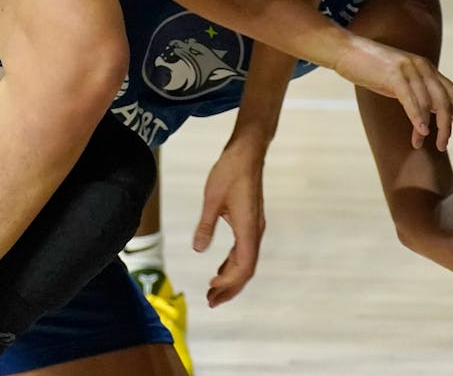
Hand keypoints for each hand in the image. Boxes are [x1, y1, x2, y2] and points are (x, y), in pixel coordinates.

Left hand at [193, 138, 265, 307]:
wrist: (247, 151)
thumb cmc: (230, 171)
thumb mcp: (212, 198)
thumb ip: (205, 225)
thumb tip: (197, 249)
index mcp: (248, 227)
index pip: (244, 265)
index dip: (230, 281)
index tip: (211, 287)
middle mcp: (255, 230)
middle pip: (246, 269)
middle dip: (230, 287)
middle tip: (211, 301)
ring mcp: (254, 226)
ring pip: (246, 261)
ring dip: (231, 277)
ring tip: (213, 290)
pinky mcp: (250, 221)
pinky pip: (244, 250)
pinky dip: (232, 263)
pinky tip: (220, 269)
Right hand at [332, 38, 452, 150]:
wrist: (345, 50)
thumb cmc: (370, 68)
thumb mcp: (399, 78)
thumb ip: (415, 90)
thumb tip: (428, 114)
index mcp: (426, 67)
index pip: (452, 91)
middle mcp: (422, 66)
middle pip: (445, 100)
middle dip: (447, 125)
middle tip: (443, 146)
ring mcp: (409, 69)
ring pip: (429, 102)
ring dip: (429, 127)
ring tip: (421, 143)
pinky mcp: (394, 74)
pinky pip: (411, 99)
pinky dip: (417, 117)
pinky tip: (420, 131)